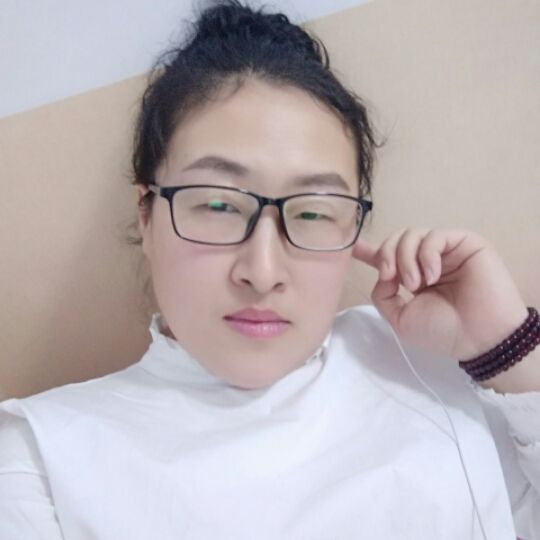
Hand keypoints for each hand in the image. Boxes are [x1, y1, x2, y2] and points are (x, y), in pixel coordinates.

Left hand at [352, 228, 528, 360]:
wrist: (479, 338)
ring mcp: (446, 251)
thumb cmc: (442, 332)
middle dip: (386, 255)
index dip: (371, 251)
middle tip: (390, 277)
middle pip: (396, 240)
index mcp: (414, 278)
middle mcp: (428, 261)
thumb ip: (384, 295)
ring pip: (412, 235)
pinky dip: (427, 255)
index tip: (353, 246)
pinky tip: (431, 276)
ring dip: (405, 258)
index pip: (390, 257)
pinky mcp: (465, 243)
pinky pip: (435, 236)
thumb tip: (381, 274)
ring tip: (415, 284)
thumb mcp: (401, 319)